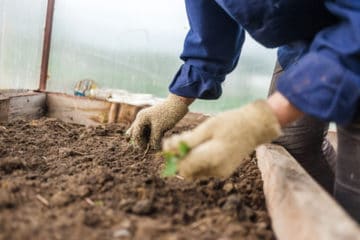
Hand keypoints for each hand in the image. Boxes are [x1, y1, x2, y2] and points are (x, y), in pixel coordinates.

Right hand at [126, 94, 192, 149]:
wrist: (178, 103)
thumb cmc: (168, 114)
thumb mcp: (160, 128)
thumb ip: (154, 139)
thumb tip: (152, 148)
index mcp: (141, 118)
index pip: (135, 134)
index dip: (139, 143)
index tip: (145, 149)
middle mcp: (143, 119)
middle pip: (136, 133)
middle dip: (139, 142)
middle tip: (145, 150)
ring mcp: (148, 121)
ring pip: (143, 134)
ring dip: (146, 141)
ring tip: (152, 147)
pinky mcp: (155, 123)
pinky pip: (150, 133)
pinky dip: (152, 138)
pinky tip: (157, 143)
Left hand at [162, 100, 281, 178]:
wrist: (256, 126)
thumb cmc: (232, 122)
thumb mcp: (207, 127)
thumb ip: (188, 141)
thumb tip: (168, 150)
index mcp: (213, 159)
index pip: (183, 167)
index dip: (172, 157)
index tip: (169, 143)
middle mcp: (217, 170)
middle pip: (187, 171)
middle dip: (178, 157)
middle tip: (178, 139)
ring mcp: (221, 173)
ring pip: (194, 170)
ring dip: (187, 157)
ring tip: (191, 137)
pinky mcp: (223, 171)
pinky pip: (203, 168)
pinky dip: (197, 158)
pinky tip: (200, 143)